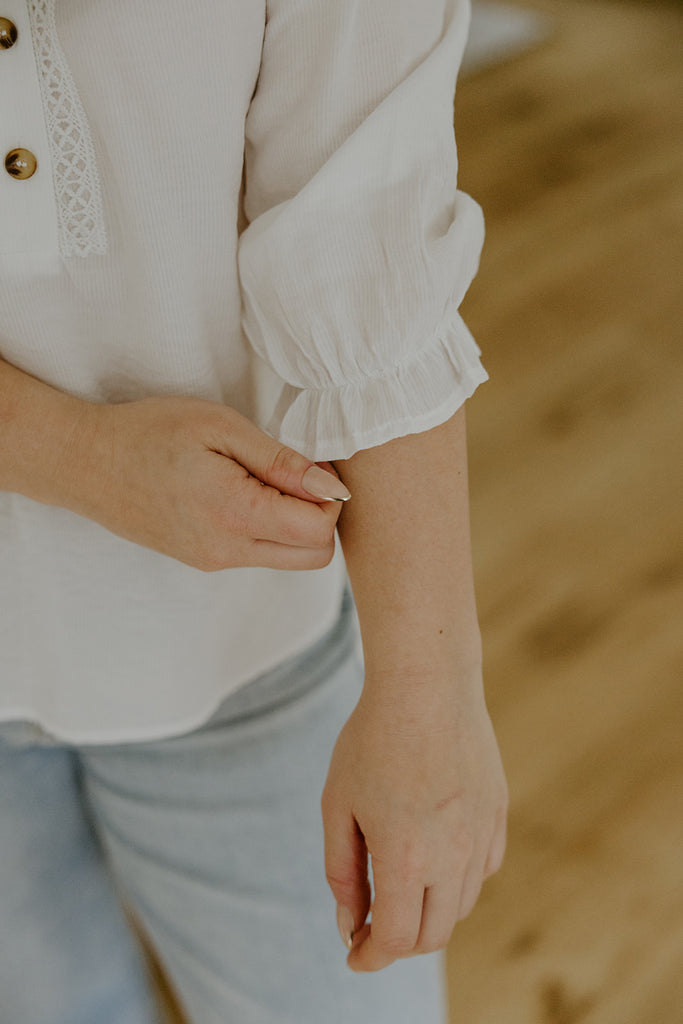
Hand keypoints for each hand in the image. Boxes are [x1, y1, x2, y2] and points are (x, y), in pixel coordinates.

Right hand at [62, 395, 347, 570]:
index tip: (313, 464)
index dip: (330, 497)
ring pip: (289, 559)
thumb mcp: (220, 428)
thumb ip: (280, 461)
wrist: (85, 462)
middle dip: (321, 517)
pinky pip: (257, 554)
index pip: (319, 531)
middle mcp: (228, 551)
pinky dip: (267, 528)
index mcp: (236, 514)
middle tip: (297, 475)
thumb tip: (331, 487)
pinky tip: (241, 492)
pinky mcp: (203, 561)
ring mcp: (214, 562)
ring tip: (262, 479)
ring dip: (294, 524)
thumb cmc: (149, 433)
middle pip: (315, 557)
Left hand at [321, 671, 507, 971]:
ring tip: (398, 883)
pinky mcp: (498, 813)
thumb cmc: (372, 740)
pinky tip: (433, 854)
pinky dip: (457, 880)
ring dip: (429, 911)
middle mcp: (453, 855)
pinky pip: (482, 870)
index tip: (354, 953)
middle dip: (399, 941)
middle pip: (433, 935)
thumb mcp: (339, 805)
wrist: (427, 684)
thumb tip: (351, 924)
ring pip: (460, 905)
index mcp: (407, 857)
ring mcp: (481, 835)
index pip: (397, 940)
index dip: (371, 956)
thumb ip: (342, 872)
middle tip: (371, 923)